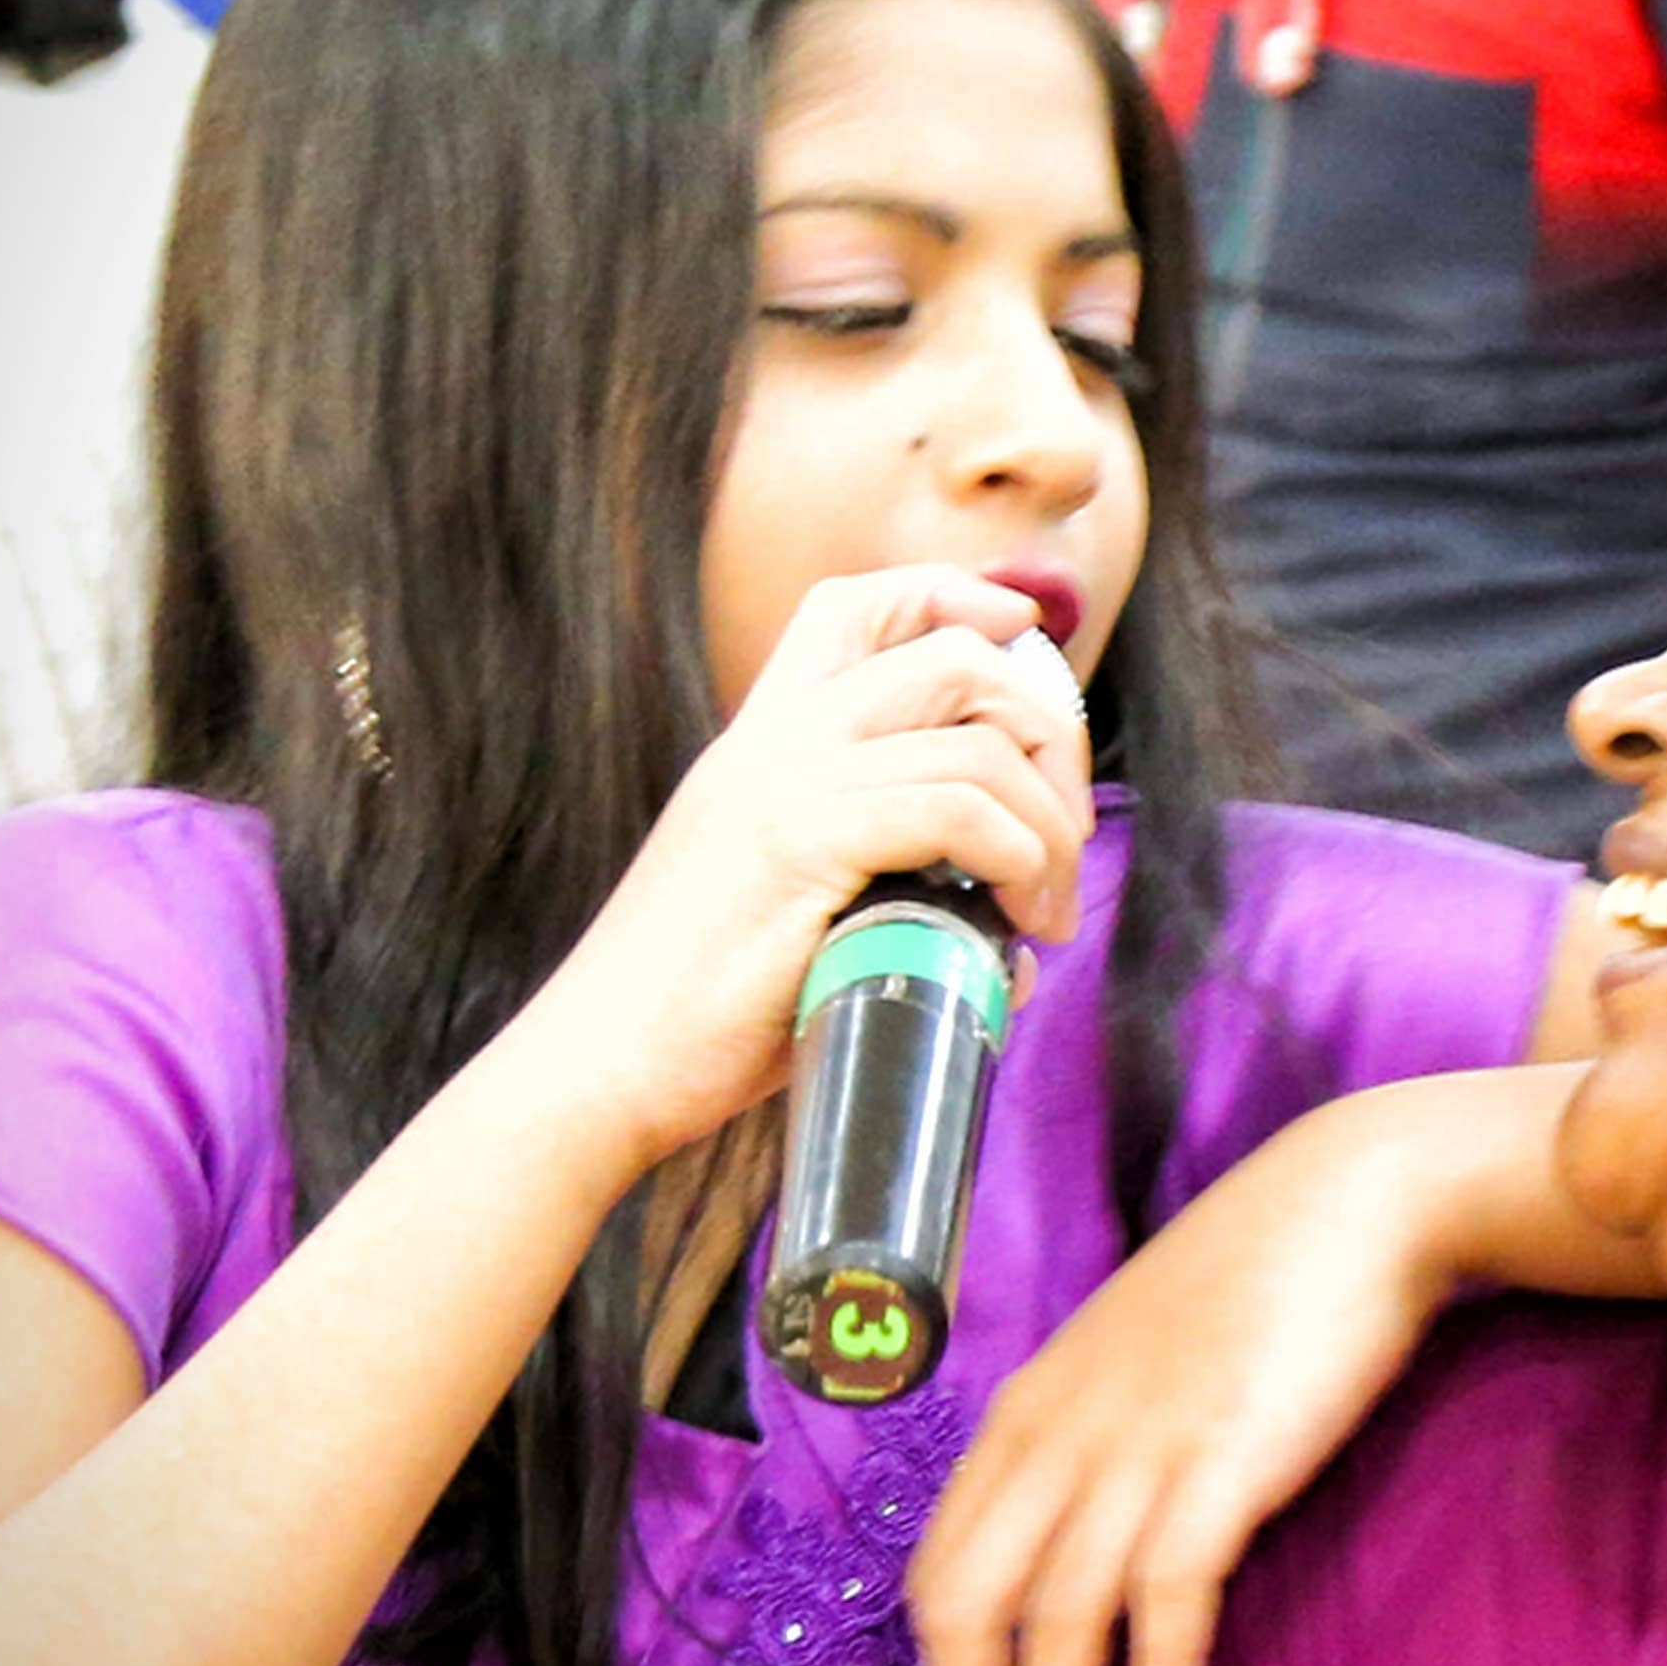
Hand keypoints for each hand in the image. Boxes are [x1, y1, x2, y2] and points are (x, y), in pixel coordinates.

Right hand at [507, 569, 1095, 1165]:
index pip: (855, 605)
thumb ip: (896, 908)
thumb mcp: (800, 926)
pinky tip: (1022, 920)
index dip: (956, 597)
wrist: (598, 1067)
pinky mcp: (799, 843)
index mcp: (758, 743)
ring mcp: (783, 784)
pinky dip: (1018, 856)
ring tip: (1051, 909)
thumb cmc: (699, 1021)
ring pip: (974, 737)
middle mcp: (770, 742)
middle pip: (948, 651)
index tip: (1026, 638)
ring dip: (1048, 822)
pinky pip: (955, 808)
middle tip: (1067, 832)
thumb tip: (1009, 951)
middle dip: (1045, 727)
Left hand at [908, 1087, 1471, 1665]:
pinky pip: (1166, 1591)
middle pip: (968, 1608)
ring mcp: (1134, 1446)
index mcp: (1022, 1414)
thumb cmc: (1254, 1285)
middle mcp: (1055, 1434)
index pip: (938, 1570)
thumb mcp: (1131, 1363)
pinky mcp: (1220, 1460)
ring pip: (1054, 1618)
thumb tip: (1081, 1550)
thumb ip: (1090, 1444)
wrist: (1355, 1203)